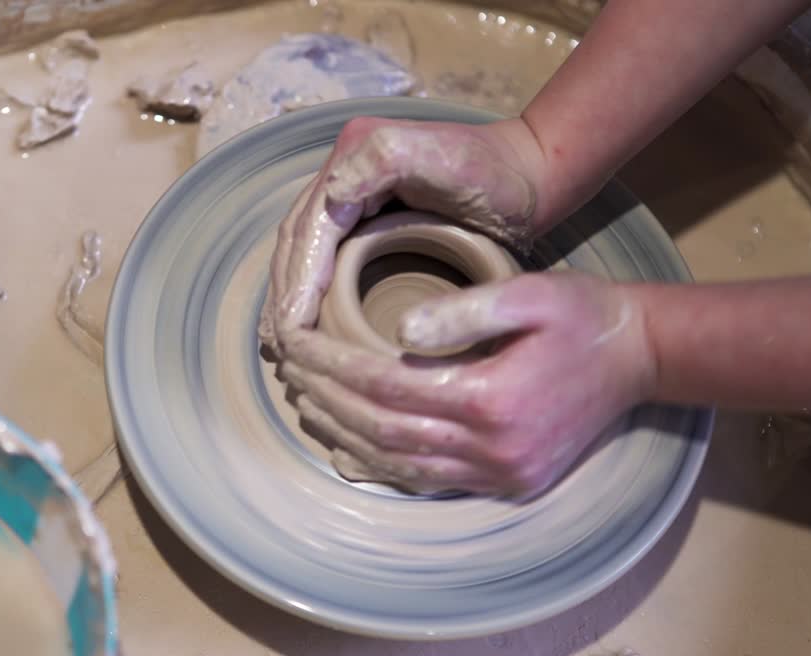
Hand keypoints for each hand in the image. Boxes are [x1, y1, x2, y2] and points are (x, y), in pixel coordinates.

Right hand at [259, 116, 545, 352]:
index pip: (312, 228)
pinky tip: (304, 324)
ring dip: (288, 296)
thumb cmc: (498, 173)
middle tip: (279, 347)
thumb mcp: (449, 160)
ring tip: (281, 344)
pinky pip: (323, 256)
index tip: (292, 330)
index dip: (298, 281)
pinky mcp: (364, 216)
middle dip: (285, 293)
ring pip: (304, 251)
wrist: (531, 174)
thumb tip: (333, 194)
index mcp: (354, 153)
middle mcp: (344, 171)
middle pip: (298, 241)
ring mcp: (352, 193)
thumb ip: (388, 160)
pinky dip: (307, 291)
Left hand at [278, 272, 655, 497]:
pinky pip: (427, 480)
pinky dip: (381, 462)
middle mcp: (491, 449)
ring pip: (398, 464)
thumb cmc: (582, 314)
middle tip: (288, 370)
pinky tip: (349, 441)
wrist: (641, 357)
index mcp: (490, 399)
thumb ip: (464, 310)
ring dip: (344, 435)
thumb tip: (399, 328)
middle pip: (381, 429)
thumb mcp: (530, 293)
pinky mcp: (507, 483)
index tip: (297, 343)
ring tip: (305, 402)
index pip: (384, 385)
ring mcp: (500, 474)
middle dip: (326, 399)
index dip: (332, 365)